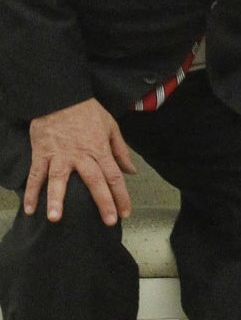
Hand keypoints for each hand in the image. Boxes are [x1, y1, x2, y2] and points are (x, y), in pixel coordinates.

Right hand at [26, 98, 135, 224]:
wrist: (60, 97)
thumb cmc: (88, 112)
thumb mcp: (111, 127)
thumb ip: (121, 151)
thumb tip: (131, 171)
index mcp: (99, 149)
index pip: (114, 176)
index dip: (121, 195)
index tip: (125, 213)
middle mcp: (80, 155)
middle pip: (94, 182)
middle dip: (102, 202)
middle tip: (108, 222)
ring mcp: (59, 156)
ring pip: (58, 180)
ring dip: (56, 200)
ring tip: (55, 219)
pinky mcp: (41, 154)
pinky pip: (36, 175)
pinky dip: (31, 192)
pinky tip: (29, 209)